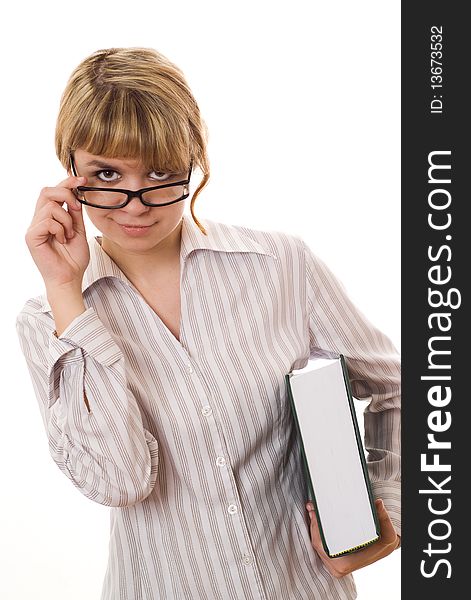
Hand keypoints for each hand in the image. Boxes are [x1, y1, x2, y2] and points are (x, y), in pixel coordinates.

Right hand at [25, 176, 89, 290]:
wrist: (70, 278)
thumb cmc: (73, 259)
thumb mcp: (79, 230)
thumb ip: (75, 214)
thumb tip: (76, 194)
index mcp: (49, 217)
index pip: (53, 192)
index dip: (67, 183)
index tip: (82, 180)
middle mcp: (39, 220)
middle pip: (46, 191)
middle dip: (66, 195)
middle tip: (76, 209)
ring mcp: (34, 228)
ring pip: (50, 206)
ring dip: (66, 220)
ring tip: (69, 235)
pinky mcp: (31, 236)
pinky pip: (47, 221)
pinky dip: (61, 229)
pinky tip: (63, 240)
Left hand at [305, 498, 399, 578]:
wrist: (384, 547)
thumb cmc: (384, 543)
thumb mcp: (388, 533)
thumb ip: (383, 518)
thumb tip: (378, 503)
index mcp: (347, 563)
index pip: (323, 547)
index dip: (316, 531)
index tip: (316, 514)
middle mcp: (338, 566)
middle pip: (318, 544)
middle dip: (314, 524)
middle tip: (313, 507)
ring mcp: (333, 563)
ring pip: (317, 543)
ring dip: (314, 526)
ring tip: (313, 509)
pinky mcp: (332, 557)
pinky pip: (320, 544)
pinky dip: (317, 530)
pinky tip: (316, 517)